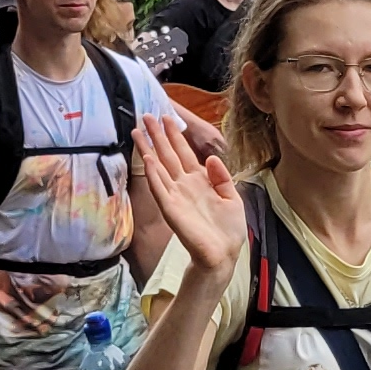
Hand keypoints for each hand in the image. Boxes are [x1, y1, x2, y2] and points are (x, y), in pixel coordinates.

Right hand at [132, 111, 246, 271]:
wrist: (223, 254)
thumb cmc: (227, 229)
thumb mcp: (232, 197)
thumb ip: (221, 176)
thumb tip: (210, 158)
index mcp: (199, 180)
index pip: (184, 152)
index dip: (175, 134)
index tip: (167, 117)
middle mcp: (184, 184)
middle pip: (167, 154)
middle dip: (157, 135)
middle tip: (147, 115)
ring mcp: (176, 195)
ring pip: (159, 167)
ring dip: (148, 150)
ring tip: (138, 131)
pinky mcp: (171, 209)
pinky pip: (160, 188)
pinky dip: (153, 174)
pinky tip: (147, 159)